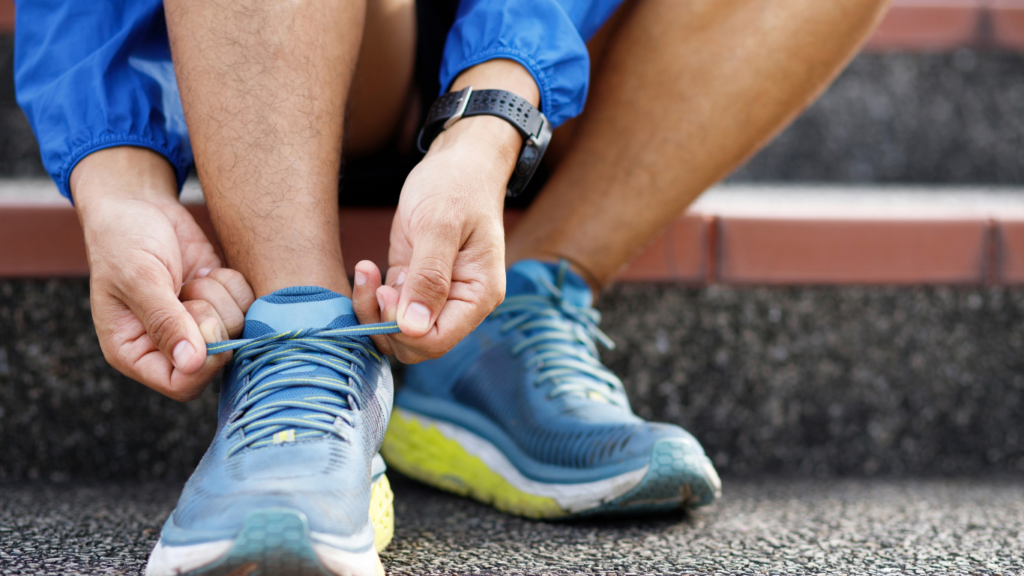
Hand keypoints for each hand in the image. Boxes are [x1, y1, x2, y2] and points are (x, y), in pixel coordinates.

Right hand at [72, 148, 254, 400]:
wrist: (139, 204)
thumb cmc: (123, 240)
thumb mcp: (139, 278)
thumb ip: (165, 321)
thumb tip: (191, 364)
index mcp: (135, 352)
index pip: (181, 384)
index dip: (204, 363)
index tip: (206, 324)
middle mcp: (170, 345)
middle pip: (217, 359)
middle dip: (212, 320)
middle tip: (189, 290)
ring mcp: (199, 324)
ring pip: (238, 330)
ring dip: (222, 298)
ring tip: (194, 277)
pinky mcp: (222, 302)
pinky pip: (249, 306)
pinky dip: (235, 286)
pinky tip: (210, 270)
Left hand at [350, 115, 520, 361]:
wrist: (458, 161)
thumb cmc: (456, 185)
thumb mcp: (439, 226)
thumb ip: (428, 278)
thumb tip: (413, 329)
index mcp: (477, 295)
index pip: (437, 341)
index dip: (404, 329)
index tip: (387, 291)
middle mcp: (460, 303)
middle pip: (415, 344)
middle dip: (385, 321)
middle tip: (374, 281)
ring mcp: (436, 296)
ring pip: (398, 331)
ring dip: (373, 310)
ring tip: (366, 270)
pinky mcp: (414, 284)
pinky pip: (389, 310)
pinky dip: (371, 296)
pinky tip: (366, 267)